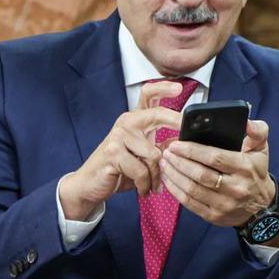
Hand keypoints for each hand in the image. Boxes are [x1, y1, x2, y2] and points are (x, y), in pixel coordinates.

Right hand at [57, 81, 183, 219]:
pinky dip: (145, 184)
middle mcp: (127, 123)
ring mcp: (118, 136)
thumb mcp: (145, 157)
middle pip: (157, 114)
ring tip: (154, 186)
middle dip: (176, 121)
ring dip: (157, 176)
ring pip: (154, 154)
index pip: (149, 95)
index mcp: (136, 120)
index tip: (179, 88)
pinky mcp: (113, 153)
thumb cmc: (120, 170)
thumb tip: (185, 140)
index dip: (164, 88)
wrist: (91, 184)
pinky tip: (143, 190)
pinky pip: (142, 170)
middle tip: (187, 135)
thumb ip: (162, 146)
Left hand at [159, 119, 275, 228]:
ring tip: (164, 163)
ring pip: (192, 189)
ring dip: (174, 175)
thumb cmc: (255, 172)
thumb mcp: (262, 149)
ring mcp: (224, 204)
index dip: (192, 151)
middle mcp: (235, 188)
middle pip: (200, 174)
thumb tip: (246, 123)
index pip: (214, 157)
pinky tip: (168, 179)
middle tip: (166, 152)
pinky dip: (175, 190)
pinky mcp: (214, 216)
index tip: (176, 144)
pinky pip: (190, 203)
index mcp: (244, 168)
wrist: (261, 206)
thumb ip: (257, 131)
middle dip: (179, 162)